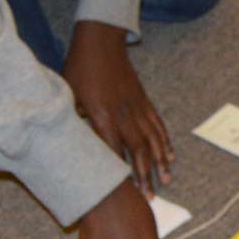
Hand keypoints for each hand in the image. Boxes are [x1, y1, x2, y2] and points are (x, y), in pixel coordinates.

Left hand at [65, 20, 173, 192]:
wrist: (100, 42)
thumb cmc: (79, 68)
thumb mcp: (69, 95)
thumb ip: (74, 120)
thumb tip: (71, 144)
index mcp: (102, 116)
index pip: (114, 152)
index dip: (121, 174)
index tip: (127, 193)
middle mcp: (124, 114)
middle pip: (138, 150)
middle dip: (146, 175)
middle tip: (152, 196)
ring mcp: (137, 107)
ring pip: (152, 139)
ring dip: (160, 161)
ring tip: (167, 179)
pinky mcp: (143, 99)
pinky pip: (157, 123)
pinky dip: (164, 140)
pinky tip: (169, 153)